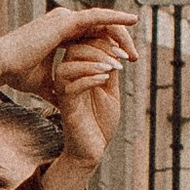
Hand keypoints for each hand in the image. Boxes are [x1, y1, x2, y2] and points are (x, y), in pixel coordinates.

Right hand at [0, 4, 138, 103]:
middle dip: (118, 41)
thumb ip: (54, 87)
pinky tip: (131, 22)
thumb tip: (60, 100)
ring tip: (133, 50)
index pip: (90, 36)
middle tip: (134, 57)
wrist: (1, 65)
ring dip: (119, 35)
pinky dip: (114, 19)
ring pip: (101, 22)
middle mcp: (62, 21)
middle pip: (99, 27)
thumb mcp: (42, 83)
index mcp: (59, 33)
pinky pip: (97, 17)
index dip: (107, 47)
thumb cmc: (16, 73)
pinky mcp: (64, 20)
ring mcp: (63, 18)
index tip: (123, 61)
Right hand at [46, 28, 128, 176]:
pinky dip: (89, 79)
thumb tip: (116, 47)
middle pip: (74, 49)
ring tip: (114, 67)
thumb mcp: (111, 91)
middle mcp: (67, 79)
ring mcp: (65, 93)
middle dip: (100, 48)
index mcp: (77, 72)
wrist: (93, 148)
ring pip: (68, 66)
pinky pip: (71, 87)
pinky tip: (105, 79)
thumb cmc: (100, 121)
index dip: (104, 41)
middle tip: (120, 57)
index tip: (124, 50)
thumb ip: (110, 70)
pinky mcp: (67, 107)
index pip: (84, 44)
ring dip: (93, 62)